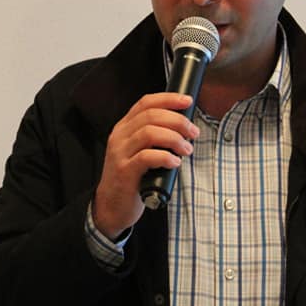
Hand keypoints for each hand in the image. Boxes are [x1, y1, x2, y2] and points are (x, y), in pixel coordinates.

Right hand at [93, 93, 199, 238]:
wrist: (111, 206)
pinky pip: (146, 157)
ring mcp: (120, 153)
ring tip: (187, 149)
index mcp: (124, 128)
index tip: (188, 101)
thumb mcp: (139, 151)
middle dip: (178, 121)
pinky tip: (175, 162)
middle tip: (193, 132)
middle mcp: (120, 136)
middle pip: (151, 116)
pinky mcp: (124, 171)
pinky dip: (165, 157)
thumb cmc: (131, 178)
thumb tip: (184, 127)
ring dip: (174, 138)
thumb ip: (154, 137)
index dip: (168, 99)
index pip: (145, 103)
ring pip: (149, 133)